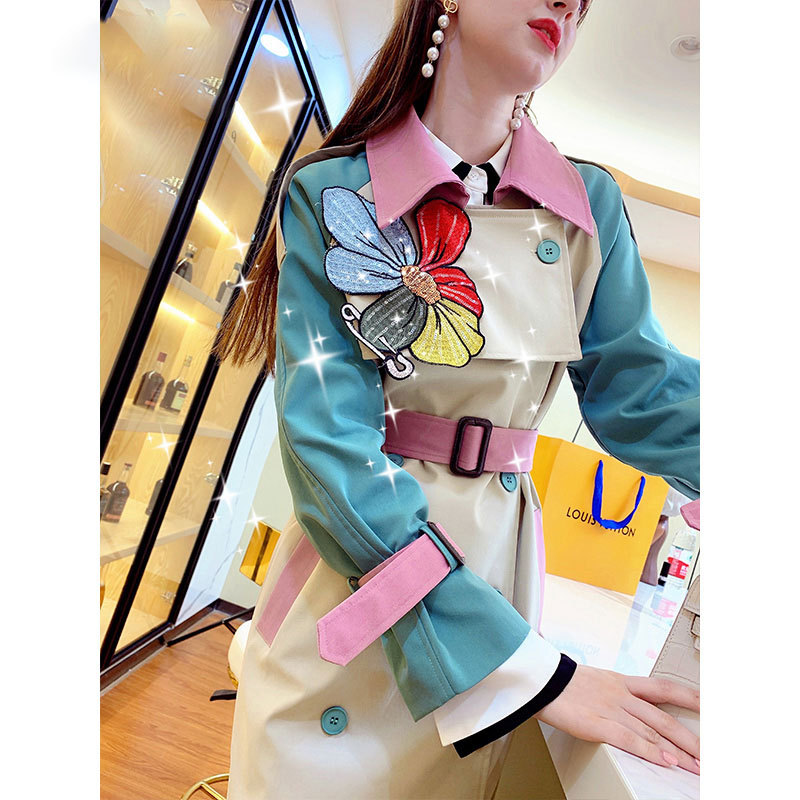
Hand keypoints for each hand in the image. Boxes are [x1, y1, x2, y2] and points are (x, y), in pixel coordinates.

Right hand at [533, 664, 699, 774]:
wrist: (539, 679)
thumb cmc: (562, 682)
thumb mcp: (594, 681)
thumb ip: (614, 693)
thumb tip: (629, 706)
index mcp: (622, 682)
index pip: (663, 687)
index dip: (688, 697)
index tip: (709, 706)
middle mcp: (621, 694)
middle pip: (663, 716)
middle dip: (688, 737)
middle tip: (708, 754)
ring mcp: (610, 709)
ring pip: (652, 730)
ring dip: (677, 750)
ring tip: (695, 765)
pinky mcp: (597, 723)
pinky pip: (629, 739)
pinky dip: (650, 751)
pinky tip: (665, 761)